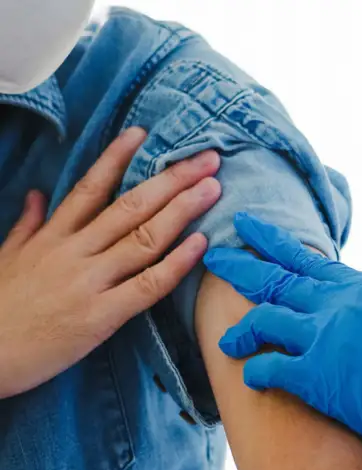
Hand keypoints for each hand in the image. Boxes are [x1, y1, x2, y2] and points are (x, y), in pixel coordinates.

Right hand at [0, 127, 220, 397]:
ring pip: (144, 237)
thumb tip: (37, 194)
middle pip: (130, 206)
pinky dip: (176, 263)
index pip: (89, 187)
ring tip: (214, 188)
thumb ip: (27, 225)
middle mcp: (73, 252)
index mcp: (52, 237)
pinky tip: (201, 243)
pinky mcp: (101, 316)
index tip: (143, 133)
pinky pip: (147, 285)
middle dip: (172, 179)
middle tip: (208, 158)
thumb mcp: (6, 258)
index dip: (116, 157)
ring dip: (183, 210)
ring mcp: (89, 282)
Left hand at [203, 213, 361, 461]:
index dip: (269, 241)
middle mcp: (336, 303)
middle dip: (239, 267)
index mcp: (358, 287)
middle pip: (274, 278)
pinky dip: (255, 371)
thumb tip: (340, 311)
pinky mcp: (315, 375)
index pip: (303, 257)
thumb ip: (360, 308)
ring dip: (240, 331)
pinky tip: (251, 378)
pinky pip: (267, 366)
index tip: (246, 227)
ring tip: (226, 341)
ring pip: (263, 319)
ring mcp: (323, 336)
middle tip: (215, 258)